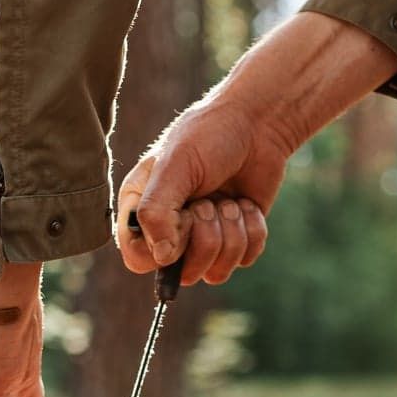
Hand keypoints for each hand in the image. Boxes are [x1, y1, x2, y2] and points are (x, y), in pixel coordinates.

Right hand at [120, 11, 396, 280]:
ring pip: (215, 273)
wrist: (258, 123)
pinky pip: (245, 260)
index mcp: (142, 212)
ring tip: (230, 201)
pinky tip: (246, 204)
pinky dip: (252, 230)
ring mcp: (203, 239)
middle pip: (182, 273)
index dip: (162, 250)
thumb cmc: (208, 136)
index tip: (182, 219)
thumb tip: (163, 259)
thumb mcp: (174, 167)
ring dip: (231, 233)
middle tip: (209, 201)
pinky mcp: (236, 240)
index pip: (138, 260)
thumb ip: (157, 212)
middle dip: (204, 236)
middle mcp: (170, 231)